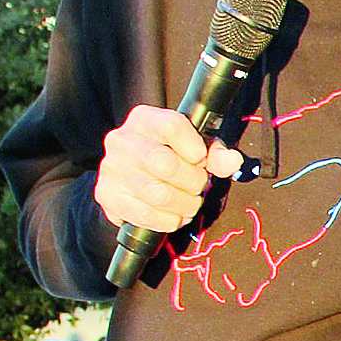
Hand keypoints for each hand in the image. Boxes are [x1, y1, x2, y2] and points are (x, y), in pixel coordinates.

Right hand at [95, 103, 240, 234]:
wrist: (130, 178)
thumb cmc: (168, 157)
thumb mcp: (194, 148)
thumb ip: (215, 154)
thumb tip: (233, 161)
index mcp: (143, 119)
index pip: (172, 126)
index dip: (195, 148)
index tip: (200, 159)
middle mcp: (121, 140)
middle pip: (167, 164)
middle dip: (193, 181)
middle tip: (198, 186)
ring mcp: (110, 169)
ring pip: (160, 195)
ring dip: (185, 204)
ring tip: (190, 203)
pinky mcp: (107, 196)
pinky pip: (148, 216)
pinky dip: (170, 220)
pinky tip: (175, 215)